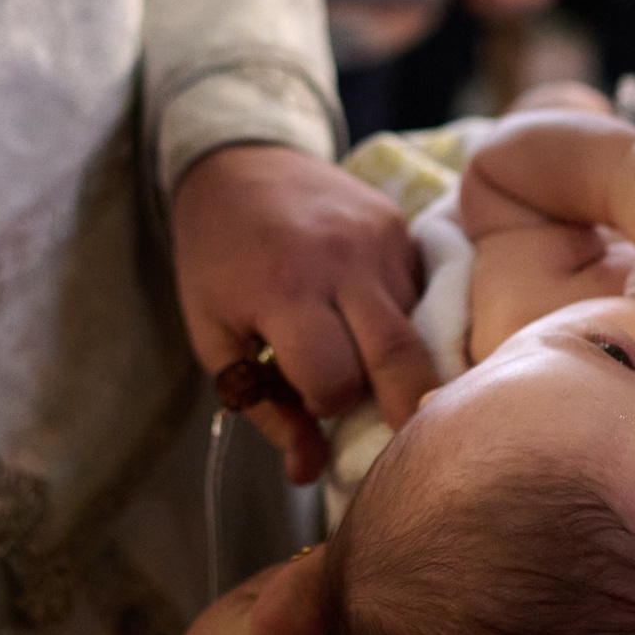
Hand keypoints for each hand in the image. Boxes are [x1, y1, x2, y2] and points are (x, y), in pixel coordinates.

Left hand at [172, 143, 431, 483]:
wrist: (239, 162)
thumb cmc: (217, 257)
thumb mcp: (215, 334)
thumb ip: (264, 405)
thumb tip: (310, 472)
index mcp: (284, 288)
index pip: (334, 381)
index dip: (324, 404)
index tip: (309, 396)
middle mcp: (343, 260)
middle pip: (400, 363)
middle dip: (400, 409)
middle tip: (394, 431)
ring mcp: (380, 239)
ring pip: (414, 331)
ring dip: (392, 357)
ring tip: (357, 350)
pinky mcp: (400, 226)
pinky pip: (418, 294)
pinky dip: (400, 318)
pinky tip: (369, 315)